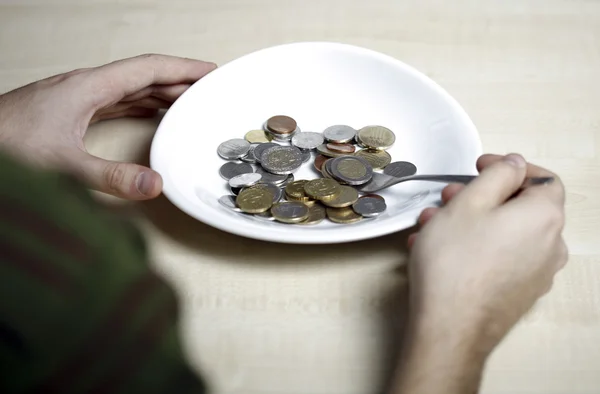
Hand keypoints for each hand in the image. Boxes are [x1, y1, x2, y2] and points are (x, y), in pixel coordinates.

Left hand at [0, 54, 215, 199]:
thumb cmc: (4, 146)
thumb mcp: (61, 165)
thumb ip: (110, 177)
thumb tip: (155, 184)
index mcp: (89, 87)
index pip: (148, 69)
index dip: (183, 68)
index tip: (209, 71)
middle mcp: (85, 87)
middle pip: (143, 76)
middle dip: (179, 81)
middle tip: (208, 91)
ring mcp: (77, 98)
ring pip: (129, 88)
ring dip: (161, 93)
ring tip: (187, 103)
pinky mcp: (70, 111)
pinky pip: (116, 101)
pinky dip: (141, 105)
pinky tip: (149, 114)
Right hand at [391, 154, 566, 393]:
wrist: (450, 327)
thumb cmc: (456, 265)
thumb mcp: (469, 202)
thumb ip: (498, 174)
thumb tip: (514, 164)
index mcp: (544, 217)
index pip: (541, 178)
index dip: (509, 166)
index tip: (481, 166)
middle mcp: (549, 245)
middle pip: (520, 207)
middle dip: (481, 196)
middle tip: (450, 196)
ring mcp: (536, 273)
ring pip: (505, 233)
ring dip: (471, 222)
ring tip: (434, 225)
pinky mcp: (519, 293)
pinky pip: (500, 257)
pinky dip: (476, 246)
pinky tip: (440, 251)